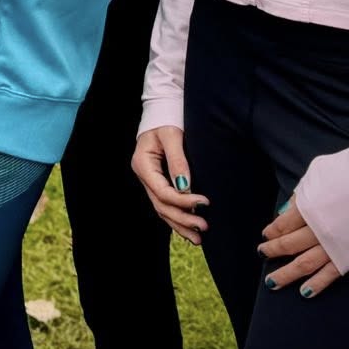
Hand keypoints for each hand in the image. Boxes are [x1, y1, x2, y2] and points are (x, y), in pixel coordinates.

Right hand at [131, 126, 208, 243]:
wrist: (163, 110)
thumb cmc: (167, 120)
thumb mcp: (172, 136)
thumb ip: (178, 161)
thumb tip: (185, 187)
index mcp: (143, 164)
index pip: (162, 190)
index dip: (182, 201)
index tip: (205, 202)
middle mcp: (144, 175)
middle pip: (161, 204)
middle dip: (182, 218)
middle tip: (204, 226)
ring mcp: (150, 180)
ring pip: (162, 209)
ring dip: (180, 225)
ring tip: (199, 238)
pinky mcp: (159, 183)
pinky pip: (166, 205)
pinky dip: (177, 219)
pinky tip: (189, 230)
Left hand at [260, 198, 342, 297]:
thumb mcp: (319, 174)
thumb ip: (301, 194)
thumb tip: (285, 210)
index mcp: (307, 207)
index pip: (282, 225)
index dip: (272, 232)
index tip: (266, 235)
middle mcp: (317, 228)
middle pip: (288, 245)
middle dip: (273, 251)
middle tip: (262, 254)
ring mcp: (334, 244)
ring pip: (304, 264)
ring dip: (286, 274)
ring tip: (272, 282)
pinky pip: (330, 274)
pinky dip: (317, 284)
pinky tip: (305, 292)